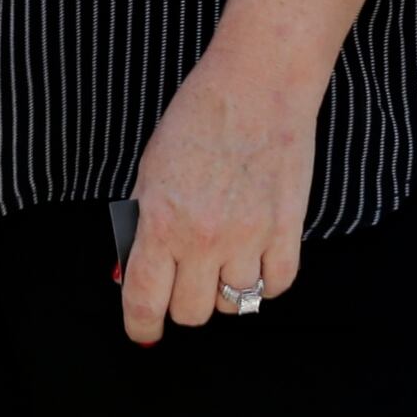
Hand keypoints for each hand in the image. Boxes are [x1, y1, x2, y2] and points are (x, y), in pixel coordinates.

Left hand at [120, 55, 315, 345]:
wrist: (257, 85)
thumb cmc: (198, 118)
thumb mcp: (150, 170)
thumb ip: (140, 226)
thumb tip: (129, 274)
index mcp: (161, 221)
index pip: (144, 301)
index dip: (141, 326)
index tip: (143, 331)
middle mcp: (204, 238)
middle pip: (190, 313)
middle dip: (182, 302)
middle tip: (185, 278)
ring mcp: (249, 237)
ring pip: (234, 305)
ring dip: (224, 289)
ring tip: (223, 256)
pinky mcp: (288, 230)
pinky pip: (276, 286)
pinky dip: (265, 281)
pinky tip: (255, 257)